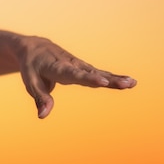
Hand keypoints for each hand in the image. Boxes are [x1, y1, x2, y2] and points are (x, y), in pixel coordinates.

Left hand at [18, 36, 136, 118]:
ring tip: (132, 83)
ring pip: (97, 72)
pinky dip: (112, 77)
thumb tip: (43, 116)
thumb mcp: (30, 82)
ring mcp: (78, 64)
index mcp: (55, 67)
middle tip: (126, 83)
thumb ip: (40, 98)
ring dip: (114, 78)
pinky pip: (98, 73)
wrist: (34, 47)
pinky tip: (129, 82)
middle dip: (107, 79)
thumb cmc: (31, 67)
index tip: (103, 82)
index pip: (73, 73)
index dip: (88, 78)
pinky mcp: (83, 67)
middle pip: (90, 73)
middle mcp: (70, 64)